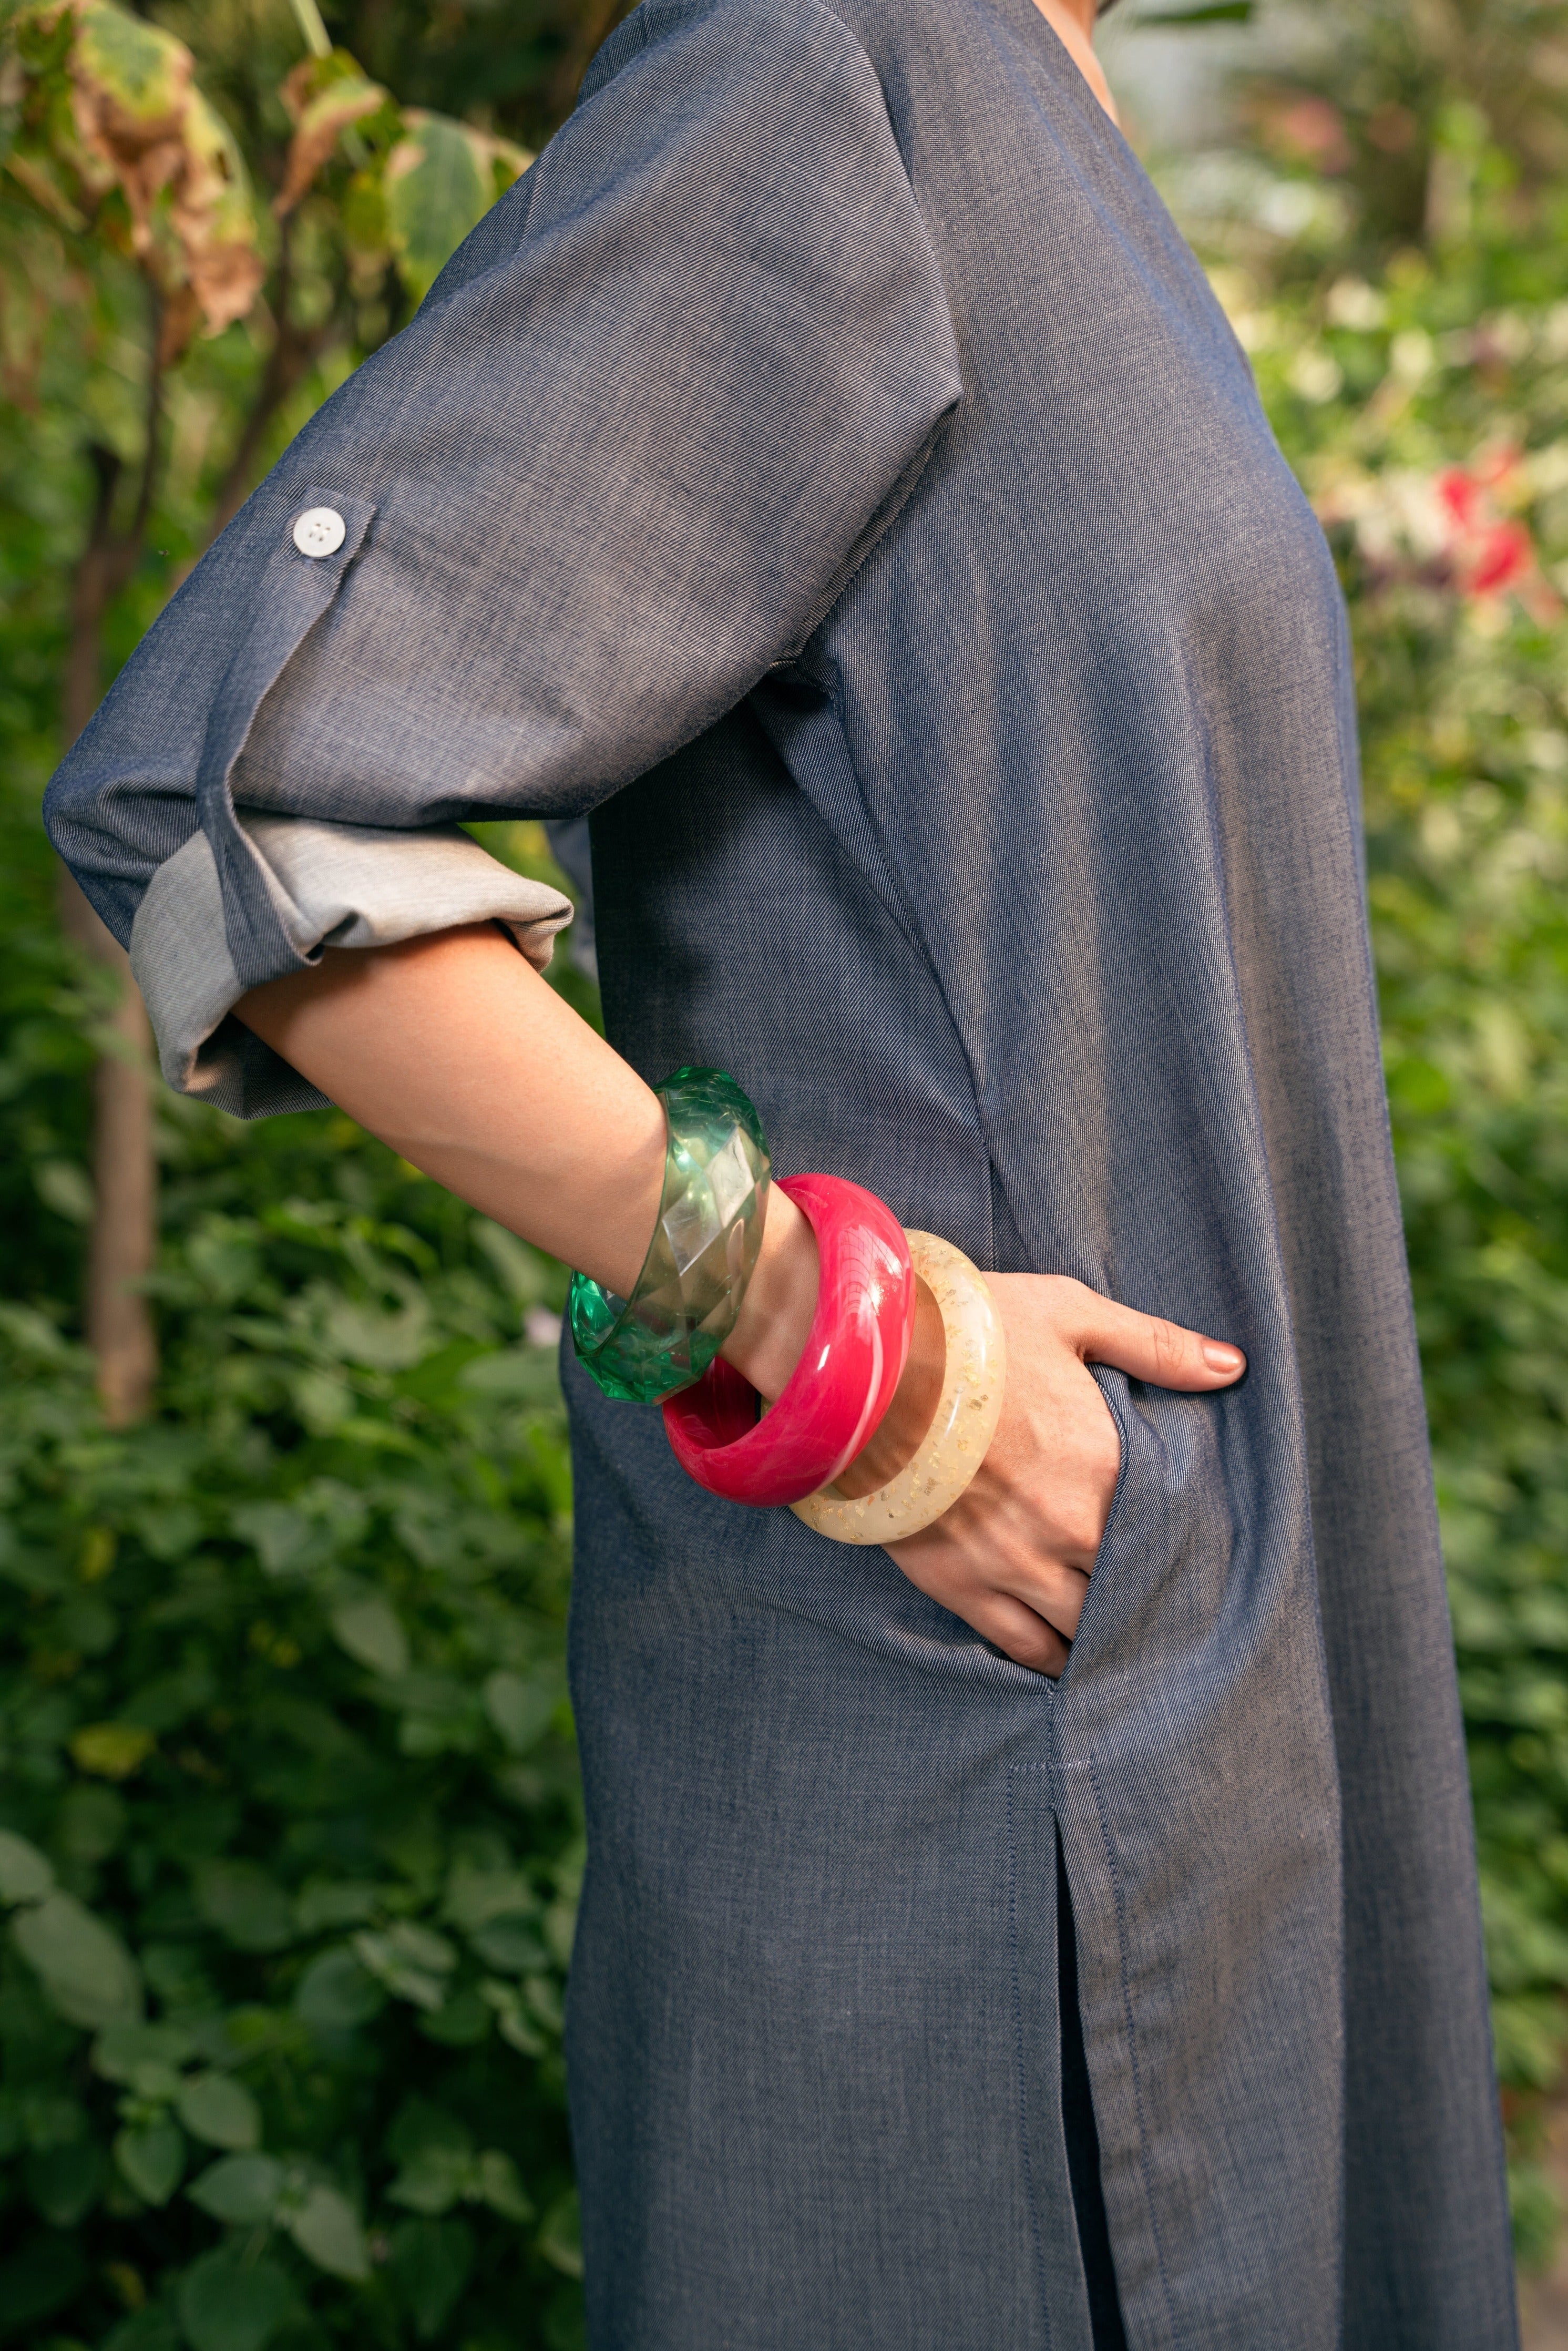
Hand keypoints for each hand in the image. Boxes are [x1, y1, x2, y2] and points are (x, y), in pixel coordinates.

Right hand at [867, 1276, 1244, 1677]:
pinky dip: (1048, 1659)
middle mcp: (1071, 1528)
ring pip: (1080, 1627)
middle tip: (1161, 1604)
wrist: (865, 1366)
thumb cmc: (971, 1332)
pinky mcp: (960, 1584)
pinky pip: (1019, 1644)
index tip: (1193, 1556)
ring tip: (1119, 1639)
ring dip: (1102, 1633)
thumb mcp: (1071, 1315)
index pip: (1172, 1531)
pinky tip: (1064, 1661)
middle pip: (1130, 1588)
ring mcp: (1015, 1563)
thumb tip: (1231, 1367)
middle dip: (1146, 1597)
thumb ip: (1155, 1346)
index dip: (1184, 1548)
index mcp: (1110, 1465)